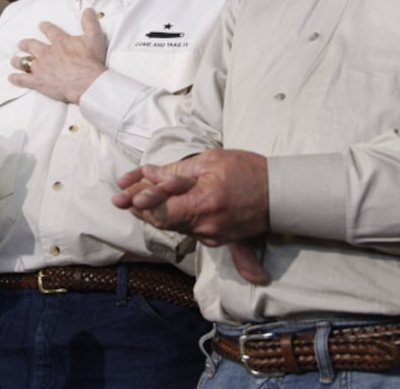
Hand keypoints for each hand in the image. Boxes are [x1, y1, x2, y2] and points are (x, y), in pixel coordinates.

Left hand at [8, 8, 107, 102]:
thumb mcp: (94, 38)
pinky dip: (16, 78)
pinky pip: (23, 79)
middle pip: (31, 45)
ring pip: (24, 61)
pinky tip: (11, 78)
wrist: (86, 82)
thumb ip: (90, 23)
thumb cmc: (90, 61)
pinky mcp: (38, 81)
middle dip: (26, 44)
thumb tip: (88, 10)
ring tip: (14, 60)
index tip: (41, 25)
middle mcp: (47, 52)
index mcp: (60, 41)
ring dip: (18, 60)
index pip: (50, 31)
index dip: (45, 27)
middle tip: (22, 43)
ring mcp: (40, 67)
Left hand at [113, 149, 271, 283]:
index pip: (163, 209)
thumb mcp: (213, 161)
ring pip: (174, 226)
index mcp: (203, 203)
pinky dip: (174, 219)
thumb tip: (153, 174)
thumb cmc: (248, 170)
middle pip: (163, 221)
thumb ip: (180, 170)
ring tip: (133, 201)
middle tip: (119, 199)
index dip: (141, 202)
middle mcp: (206, 225)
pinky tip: (161, 212)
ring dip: (154, 213)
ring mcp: (212, 235)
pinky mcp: (218, 238)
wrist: (280, 193)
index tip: (123, 196)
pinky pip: (190, 230)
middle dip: (141, 208)